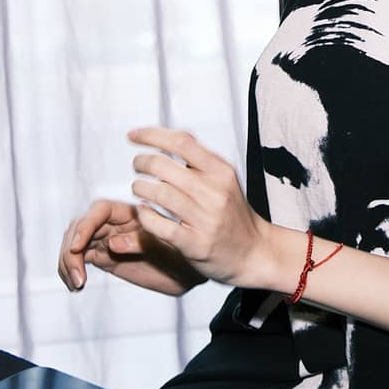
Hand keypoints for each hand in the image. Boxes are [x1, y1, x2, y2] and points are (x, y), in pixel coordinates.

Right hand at [57, 198, 204, 296]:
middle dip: (71, 249)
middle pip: (80, 227)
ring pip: (75, 243)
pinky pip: (78, 259)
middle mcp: (115, 223)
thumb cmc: (184, 254)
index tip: (79, 247)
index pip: (100, 210)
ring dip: (68, 262)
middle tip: (77, 278)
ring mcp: (106, 239)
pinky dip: (71, 271)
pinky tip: (76, 285)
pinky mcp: (102, 256)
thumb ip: (141, 243)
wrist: (190, 271)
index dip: (86, 225)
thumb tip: (111, 243)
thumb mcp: (168, 249)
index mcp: (132, 212)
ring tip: (77, 284)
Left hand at [127, 128, 290, 290]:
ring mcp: (205, 219)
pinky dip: (145, 215)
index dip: (152, 135)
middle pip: (164, 166)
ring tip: (138, 188)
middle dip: (142, 162)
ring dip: (140, 187)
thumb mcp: (225, 180)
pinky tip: (143, 211)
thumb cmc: (234, 215)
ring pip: (159, 194)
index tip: (135, 135)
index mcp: (221, 171)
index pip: (182, 142)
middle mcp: (214, 192)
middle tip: (137, 166)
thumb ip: (200, 160)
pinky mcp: (195, 244)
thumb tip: (168, 139)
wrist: (253, 252)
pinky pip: (159, 225)